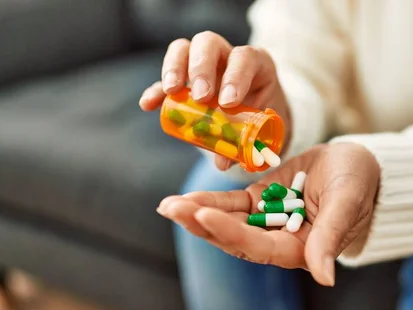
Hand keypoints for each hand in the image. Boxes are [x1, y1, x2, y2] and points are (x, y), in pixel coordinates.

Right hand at [139, 32, 290, 169]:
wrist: (260, 114)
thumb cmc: (264, 116)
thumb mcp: (263, 126)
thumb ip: (246, 143)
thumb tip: (224, 162)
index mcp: (255, 63)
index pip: (244, 57)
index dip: (236, 76)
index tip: (227, 102)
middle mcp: (227, 55)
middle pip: (208, 43)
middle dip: (202, 68)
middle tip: (200, 97)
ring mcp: (203, 63)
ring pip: (183, 49)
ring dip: (174, 68)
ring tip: (171, 91)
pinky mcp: (183, 78)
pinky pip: (165, 79)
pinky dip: (156, 90)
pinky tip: (148, 104)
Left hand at [157, 143, 379, 286]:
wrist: (358, 164)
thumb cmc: (360, 183)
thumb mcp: (347, 204)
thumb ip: (331, 238)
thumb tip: (325, 279)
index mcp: (300, 249)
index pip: (259, 247)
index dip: (231, 233)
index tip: (203, 215)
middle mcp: (279, 240)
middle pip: (235, 238)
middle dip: (202, 224)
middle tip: (172, 209)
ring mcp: (267, 220)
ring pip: (228, 221)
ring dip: (198, 214)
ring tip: (168, 206)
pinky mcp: (261, 201)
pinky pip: (232, 204)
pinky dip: (211, 201)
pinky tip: (186, 198)